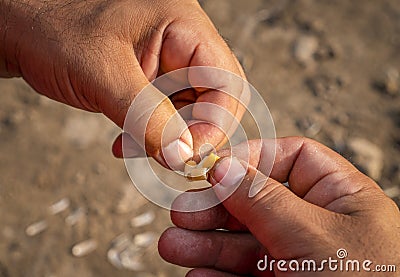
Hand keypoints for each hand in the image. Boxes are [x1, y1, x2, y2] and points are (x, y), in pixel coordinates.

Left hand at [0, 0, 246, 167]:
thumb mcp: (103, 74)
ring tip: (132, 146)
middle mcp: (183, 42)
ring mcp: (168, 61)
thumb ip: (147, 117)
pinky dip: (151, 134)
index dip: (216, 122)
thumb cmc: (54, 27)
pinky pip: (167, 113)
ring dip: (168, 138)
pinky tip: (126, 141)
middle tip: (167, 157)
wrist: (21, 24)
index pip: (226, 81)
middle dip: (192, 134)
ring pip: (191, 111)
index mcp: (184, 27)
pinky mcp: (152, 78)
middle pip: (215, 99)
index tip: (190, 155)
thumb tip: (185, 157)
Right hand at [159, 137, 399, 275]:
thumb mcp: (313, 234)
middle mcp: (317, 223)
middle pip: (256, 201)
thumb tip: (223, 167)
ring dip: (206, 242)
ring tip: (172, 244)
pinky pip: (244, 273)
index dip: (252, 156)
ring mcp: (298, 258)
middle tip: (182, 211)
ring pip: (243, 241)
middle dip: (215, 206)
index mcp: (340, 197)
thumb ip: (264, 199)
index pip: (293, 158)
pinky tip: (199, 273)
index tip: (214, 167)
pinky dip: (218, 272)